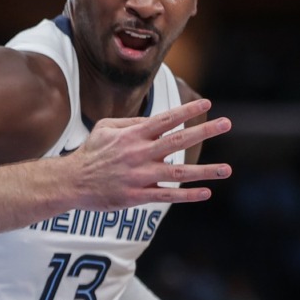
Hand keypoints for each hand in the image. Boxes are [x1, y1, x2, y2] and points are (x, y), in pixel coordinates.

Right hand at [70, 98, 232, 209]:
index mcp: (132, 135)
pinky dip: (187, 195)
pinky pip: (167, 196)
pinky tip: (206, 192)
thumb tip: (156, 120)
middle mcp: (138, 154)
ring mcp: (139, 176)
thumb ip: (131, 122)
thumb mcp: (105, 128)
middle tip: (227, 123)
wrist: (72, 182)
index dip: (187, 111)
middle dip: (204, 131)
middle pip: (178, 141)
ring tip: (227, 169)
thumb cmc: (90, 152)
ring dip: (205, 171)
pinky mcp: (136, 196)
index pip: (165, 120)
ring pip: (178, 173)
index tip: (207, 103)